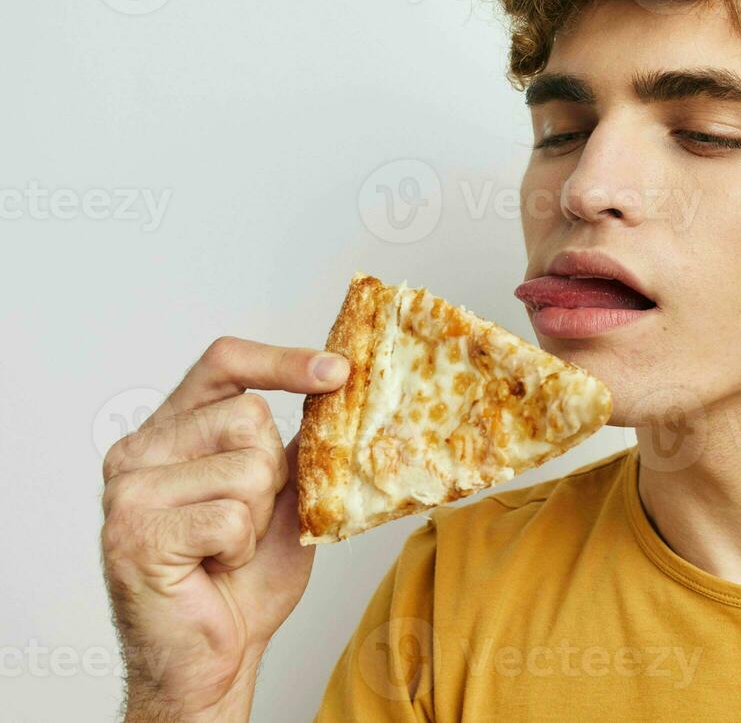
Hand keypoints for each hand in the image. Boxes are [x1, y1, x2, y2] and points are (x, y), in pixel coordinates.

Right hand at [100, 337, 347, 720]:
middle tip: (245, 519)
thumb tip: (337, 387)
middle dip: (273, 474)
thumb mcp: (284, 494)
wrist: (214, 653)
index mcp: (170, 429)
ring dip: (256, 517)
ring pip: (246, 468)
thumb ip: (294, 442)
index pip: (223, 362)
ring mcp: (129, 491)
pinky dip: (238, 548)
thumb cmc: (244, 577)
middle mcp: (138, 450)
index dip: (282, 360)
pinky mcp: (135, 533)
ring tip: (226, 547)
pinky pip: (229, 517)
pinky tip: (213, 567)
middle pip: (247, 416)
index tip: (337, 370)